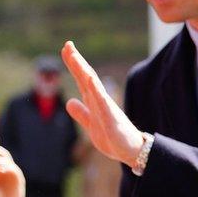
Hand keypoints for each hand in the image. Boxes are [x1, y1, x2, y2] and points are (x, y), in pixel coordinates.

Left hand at [61, 41, 144, 167]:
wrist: (131, 152)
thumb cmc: (114, 138)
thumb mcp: (91, 125)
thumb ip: (81, 113)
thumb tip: (69, 102)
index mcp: (95, 102)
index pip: (82, 80)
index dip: (74, 65)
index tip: (66, 48)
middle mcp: (101, 101)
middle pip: (87, 78)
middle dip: (77, 62)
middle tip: (68, 45)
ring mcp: (107, 108)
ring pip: (93, 87)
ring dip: (84, 71)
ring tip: (75, 57)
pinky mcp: (111, 119)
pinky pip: (103, 103)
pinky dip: (96, 90)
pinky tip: (91, 79)